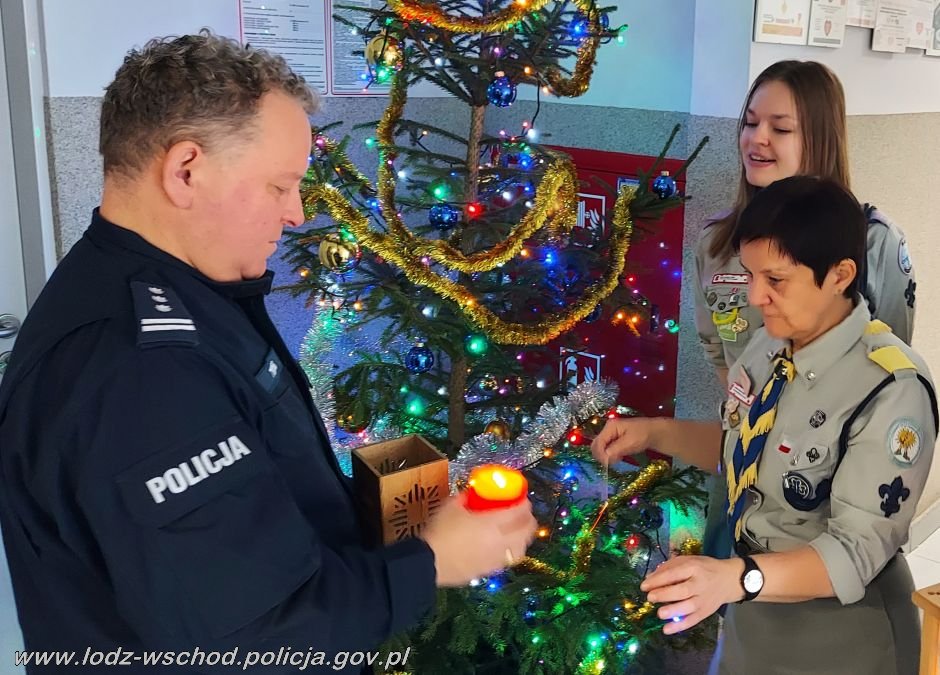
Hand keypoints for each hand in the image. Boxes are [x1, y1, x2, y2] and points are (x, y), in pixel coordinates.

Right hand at [421, 494, 537, 586]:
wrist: (427, 562)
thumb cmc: (439, 530)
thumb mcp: (451, 506)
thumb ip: (466, 497)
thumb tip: (473, 493)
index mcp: (492, 523)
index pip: (518, 511)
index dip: (524, 503)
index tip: (523, 499)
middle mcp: (499, 541)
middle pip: (526, 531)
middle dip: (529, 520)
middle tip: (524, 514)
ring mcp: (495, 558)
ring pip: (521, 549)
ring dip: (523, 538)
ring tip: (518, 532)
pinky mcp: (488, 571)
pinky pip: (507, 560)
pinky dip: (510, 551)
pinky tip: (502, 547)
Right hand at [590, 418, 655, 465]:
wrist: (653, 433)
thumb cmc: (643, 435)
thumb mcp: (630, 442)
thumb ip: (616, 449)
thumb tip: (604, 458)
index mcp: (610, 427)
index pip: (598, 443)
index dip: (600, 455)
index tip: (607, 464)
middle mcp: (607, 430)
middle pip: (596, 445)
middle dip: (601, 456)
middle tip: (613, 462)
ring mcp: (609, 435)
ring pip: (600, 449)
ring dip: (606, 456)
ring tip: (618, 458)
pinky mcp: (612, 440)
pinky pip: (605, 450)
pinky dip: (609, 455)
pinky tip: (619, 457)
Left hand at [640, 555, 743, 634]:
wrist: (730, 580)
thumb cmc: (704, 568)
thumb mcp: (688, 560)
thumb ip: (669, 567)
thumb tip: (649, 578)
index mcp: (694, 568)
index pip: (675, 574)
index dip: (659, 580)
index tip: (644, 586)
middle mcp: (700, 584)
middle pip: (683, 591)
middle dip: (665, 595)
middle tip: (650, 598)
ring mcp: (704, 600)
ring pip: (689, 607)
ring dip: (673, 611)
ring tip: (659, 614)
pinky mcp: (706, 612)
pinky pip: (693, 620)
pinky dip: (680, 626)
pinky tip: (667, 630)